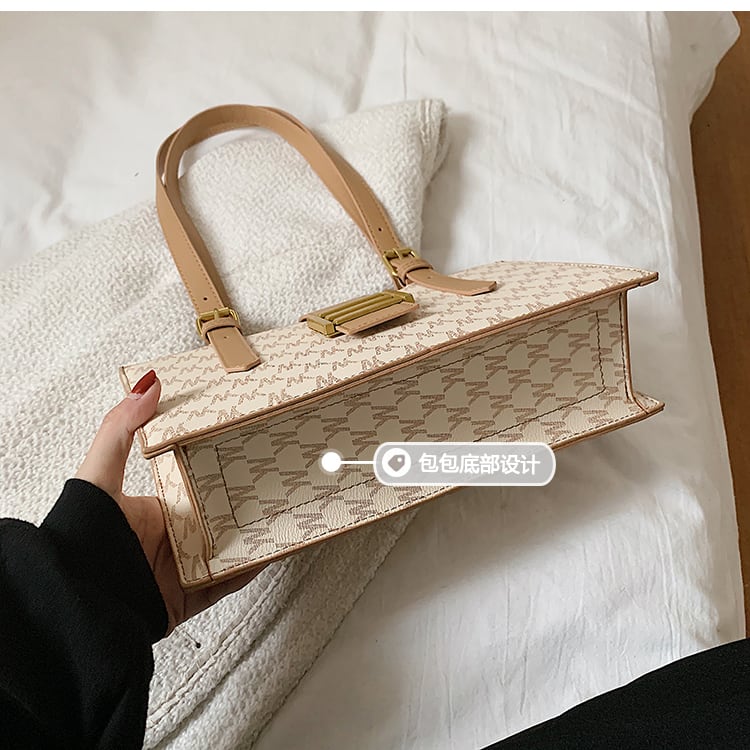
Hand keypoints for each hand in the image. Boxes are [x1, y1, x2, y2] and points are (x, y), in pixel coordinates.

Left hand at [75, 369, 263, 635]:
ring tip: (288, 509)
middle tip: (281, 475)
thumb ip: (120, 429)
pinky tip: (275, 548)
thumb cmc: (84, 537)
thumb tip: (148, 382)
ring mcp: (187, 564)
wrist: (81, 602)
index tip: (250, 439)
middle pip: (221, 512)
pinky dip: (253, 567)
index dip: (222, 462)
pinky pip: (231, 579)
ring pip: (232, 544)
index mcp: (159, 505)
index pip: (197, 479)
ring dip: (257, 531)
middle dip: (249, 497)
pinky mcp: (193, 593)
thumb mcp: (99, 475)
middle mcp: (176, 533)